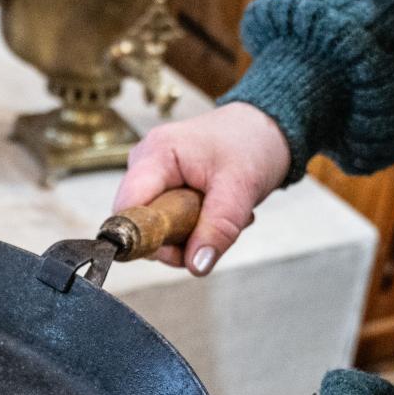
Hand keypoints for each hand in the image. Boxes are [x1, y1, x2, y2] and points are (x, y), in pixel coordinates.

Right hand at [112, 102, 291, 275]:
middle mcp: (144, 163)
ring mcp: (152, 175)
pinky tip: (215, 210)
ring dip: (190, 233)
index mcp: (155, 154)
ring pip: (156, 227)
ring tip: (222, 212)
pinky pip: (167, 222)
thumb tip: (196, 266)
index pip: (128, 209)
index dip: (145, 238)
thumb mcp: (241, 187)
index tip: (179, 252)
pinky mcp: (162, 186)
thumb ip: (219, 228)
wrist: (265, 128)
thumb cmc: (252, 144)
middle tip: (216, 226)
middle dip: (177, 238)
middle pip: (140, 222)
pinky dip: (193, 226)